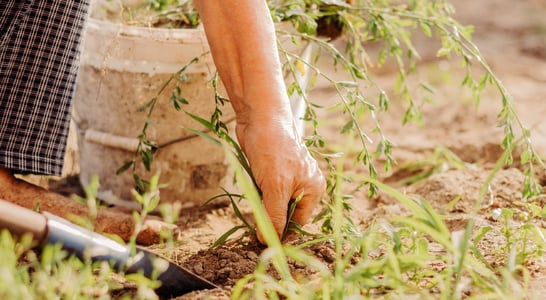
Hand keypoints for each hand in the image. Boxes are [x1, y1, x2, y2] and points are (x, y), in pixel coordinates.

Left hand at [236, 116, 324, 243]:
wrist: (259, 116)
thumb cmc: (272, 149)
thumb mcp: (275, 187)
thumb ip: (273, 216)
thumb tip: (268, 241)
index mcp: (314, 189)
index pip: (298, 222)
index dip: (281, 231)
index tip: (261, 237)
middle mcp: (305, 184)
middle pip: (286, 213)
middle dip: (270, 216)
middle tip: (255, 216)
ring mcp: (289, 177)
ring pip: (274, 202)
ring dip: (262, 203)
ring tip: (255, 193)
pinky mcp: (274, 170)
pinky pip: (267, 190)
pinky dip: (258, 192)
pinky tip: (253, 183)